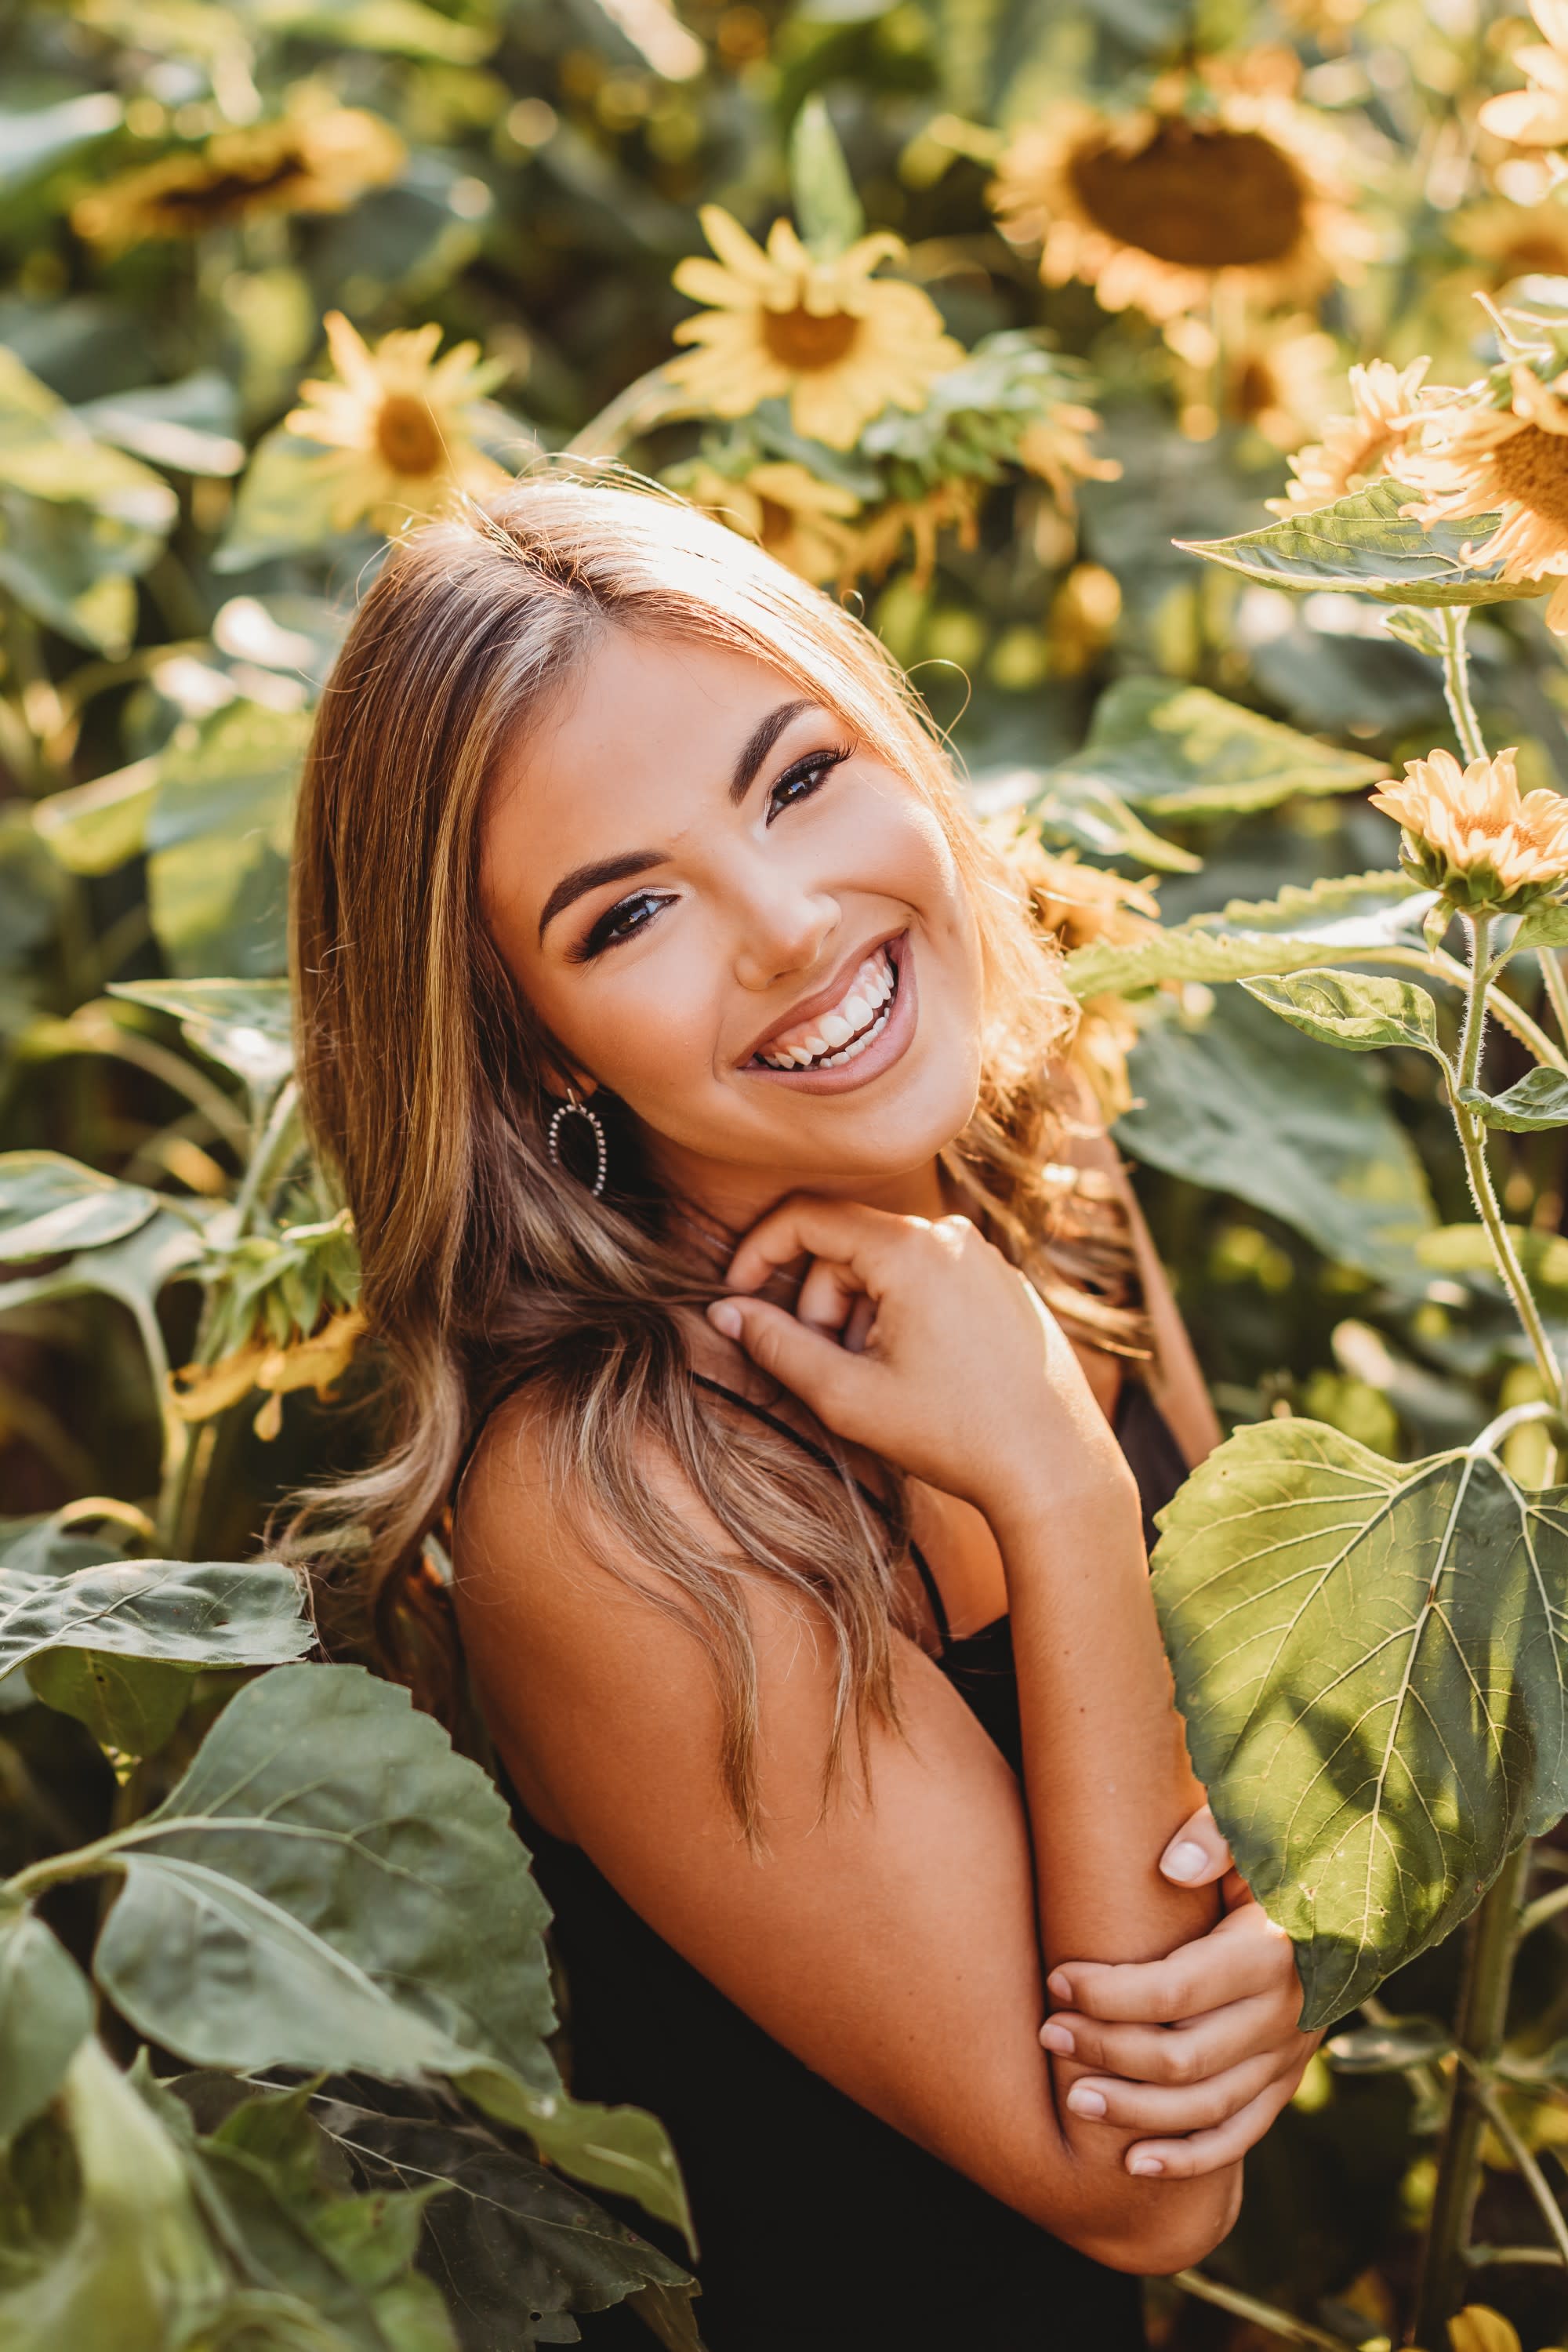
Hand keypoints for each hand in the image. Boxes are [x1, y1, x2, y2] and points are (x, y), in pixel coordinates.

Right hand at [706, 1194, 1130, 1519]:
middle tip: (829, 1369)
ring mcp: (985, 1257)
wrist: (1057, 1468)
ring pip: (887, 1264)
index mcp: (911, 1250)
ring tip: (881, 1379)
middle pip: (847, 1245)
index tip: (737, 1299)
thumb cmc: (954, 1436)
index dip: (757, 1252)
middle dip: (819, 1304)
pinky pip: (929, 1278)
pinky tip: (920, 1374)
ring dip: (860, 1314)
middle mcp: (952, 1236)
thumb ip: (776, 1345)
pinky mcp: (1005, 1283)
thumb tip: (724, 1312)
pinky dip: (902, 1315)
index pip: (807, 1215)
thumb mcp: (847, 1396)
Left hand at [1039, 1807, 1320, 2178]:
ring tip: (1073, 2099)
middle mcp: (1286, 2014)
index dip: (1108, 1994)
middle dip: (1105, 2050)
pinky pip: (1240, 2136)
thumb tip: (1172, 1867)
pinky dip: (1188, 2159)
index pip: (1175, 1991)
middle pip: (1182, 2058)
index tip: (1057, 1980)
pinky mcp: (1288, 2082)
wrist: (1345, 1898)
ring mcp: (1290, 2057)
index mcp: (1271, 1952)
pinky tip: (1133, 2162)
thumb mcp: (1255, 1833)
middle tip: (1048, 2033)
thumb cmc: (1276, 1855)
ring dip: (1134, 2111)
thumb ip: (1214, 1836)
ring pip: (1205, 2108)